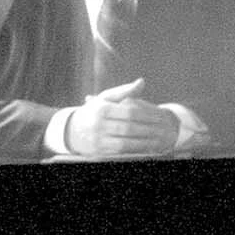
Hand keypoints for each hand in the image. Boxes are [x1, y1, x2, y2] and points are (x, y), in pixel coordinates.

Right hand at [64, 78, 179, 157]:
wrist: (70, 130)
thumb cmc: (94, 112)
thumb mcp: (105, 99)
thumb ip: (124, 91)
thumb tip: (142, 82)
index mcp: (102, 109)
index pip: (130, 111)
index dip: (147, 114)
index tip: (161, 116)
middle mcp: (98, 124)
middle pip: (129, 128)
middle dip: (148, 129)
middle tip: (164, 129)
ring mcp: (97, 139)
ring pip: (126, 142)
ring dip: (144, 142)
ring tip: (159, 140)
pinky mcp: (98, 151)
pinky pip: (120, 152)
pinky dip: (135, 150)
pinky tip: (146, 148)